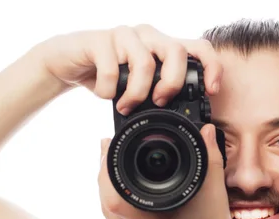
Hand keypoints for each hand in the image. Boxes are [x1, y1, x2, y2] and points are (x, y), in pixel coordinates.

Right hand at [31, 25, 222, 112]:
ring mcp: (125, 35)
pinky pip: (111, 69)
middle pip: (176, 52)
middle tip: (159, 102)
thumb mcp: (140, 88)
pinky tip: (104, 94)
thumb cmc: (109, 77)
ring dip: (136, 94)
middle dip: (172, 84)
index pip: (199, 48)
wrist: (67, 62)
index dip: (211, 67)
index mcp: (163, 47)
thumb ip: (160, 95)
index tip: (211, 91)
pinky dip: (108, 91)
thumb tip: (186, 123)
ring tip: (126, 106)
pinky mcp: (100, 40)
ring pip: (145, 63)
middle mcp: (148, 36)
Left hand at [97, 124, 250, 218]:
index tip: (109, 145)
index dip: (106, 167)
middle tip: (106, 150)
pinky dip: (114, 208)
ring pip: (107, 216)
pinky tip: (120, 194)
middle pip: (105, 203)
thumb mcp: (216, 196)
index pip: (114, 194)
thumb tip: (205, 131)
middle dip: (103, 173)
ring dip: (105, 190)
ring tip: (109, 167)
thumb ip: (211, 159)